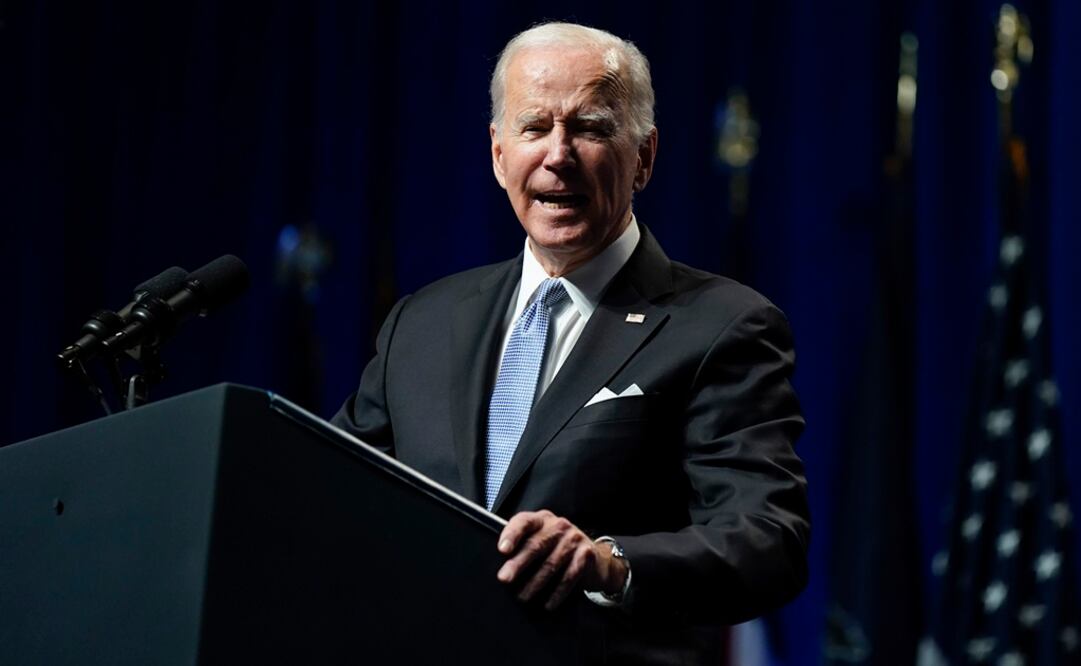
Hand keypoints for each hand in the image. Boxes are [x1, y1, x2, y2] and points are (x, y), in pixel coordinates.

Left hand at [496, 510, 627, 609]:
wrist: (596, 559)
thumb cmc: (557, 549)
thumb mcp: (542, 539)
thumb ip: (523, 544)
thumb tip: (500, 565)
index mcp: (542, 519)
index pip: (524, 522)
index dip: (512, 534)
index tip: (502, 550)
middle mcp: (558, 525)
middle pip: (536, 545)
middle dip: (518, 563)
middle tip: (504, 579)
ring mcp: (574, 539)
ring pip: (551, 564)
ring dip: (535, 583)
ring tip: (522, 598)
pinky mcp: (586, 555)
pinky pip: (569, 576)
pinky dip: (557, 593)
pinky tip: (548, 604)